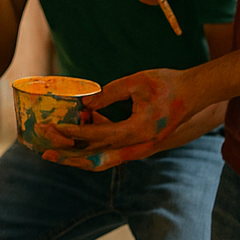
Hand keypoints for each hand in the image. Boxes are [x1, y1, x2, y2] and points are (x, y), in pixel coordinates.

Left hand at [35, 68, 196, 170]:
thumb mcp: (137, 82)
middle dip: (68, 155)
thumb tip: (84, 102)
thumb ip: (109, 92)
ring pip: (102, 157)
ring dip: (78, 153)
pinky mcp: (136, 143)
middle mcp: (137, 146)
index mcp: (138, 132)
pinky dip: (92, 140)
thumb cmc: (169, 84)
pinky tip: (81, 119)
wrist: (195, 94)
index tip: (52, 128)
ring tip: (53, 147)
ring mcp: (138, 148)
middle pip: (96, 157)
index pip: (97, 135)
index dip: (72, 132)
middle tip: (44, 151)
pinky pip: (110, 147)